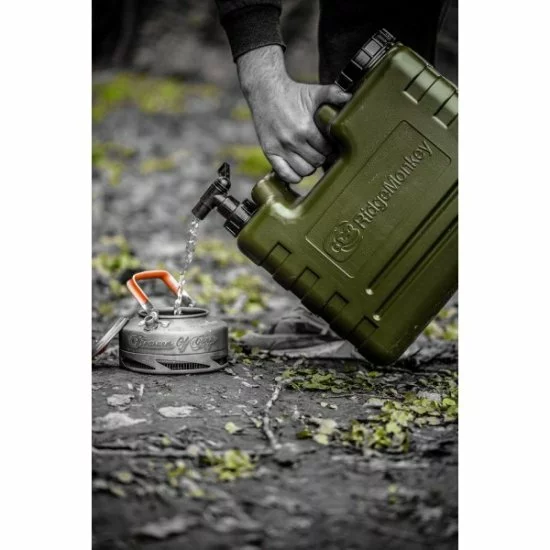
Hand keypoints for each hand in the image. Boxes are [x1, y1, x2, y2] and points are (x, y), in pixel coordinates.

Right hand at [237, 46, 350, 182]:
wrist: (265, 91)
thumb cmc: (293, 93)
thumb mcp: (314, 92)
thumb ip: (333, 93)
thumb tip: (350, 97)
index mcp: (305, 127)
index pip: (326, 150)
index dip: (330, 148)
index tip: (329, 144)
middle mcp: (292, 140)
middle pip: (316, 162)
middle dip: (321, 157)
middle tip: (320, 150)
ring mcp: (280, 148)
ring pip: (303, 171)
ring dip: (309, 167)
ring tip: (309, 157)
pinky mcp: (269, 152)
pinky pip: (285, 174)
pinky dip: (294, 175)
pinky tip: (297, 168)